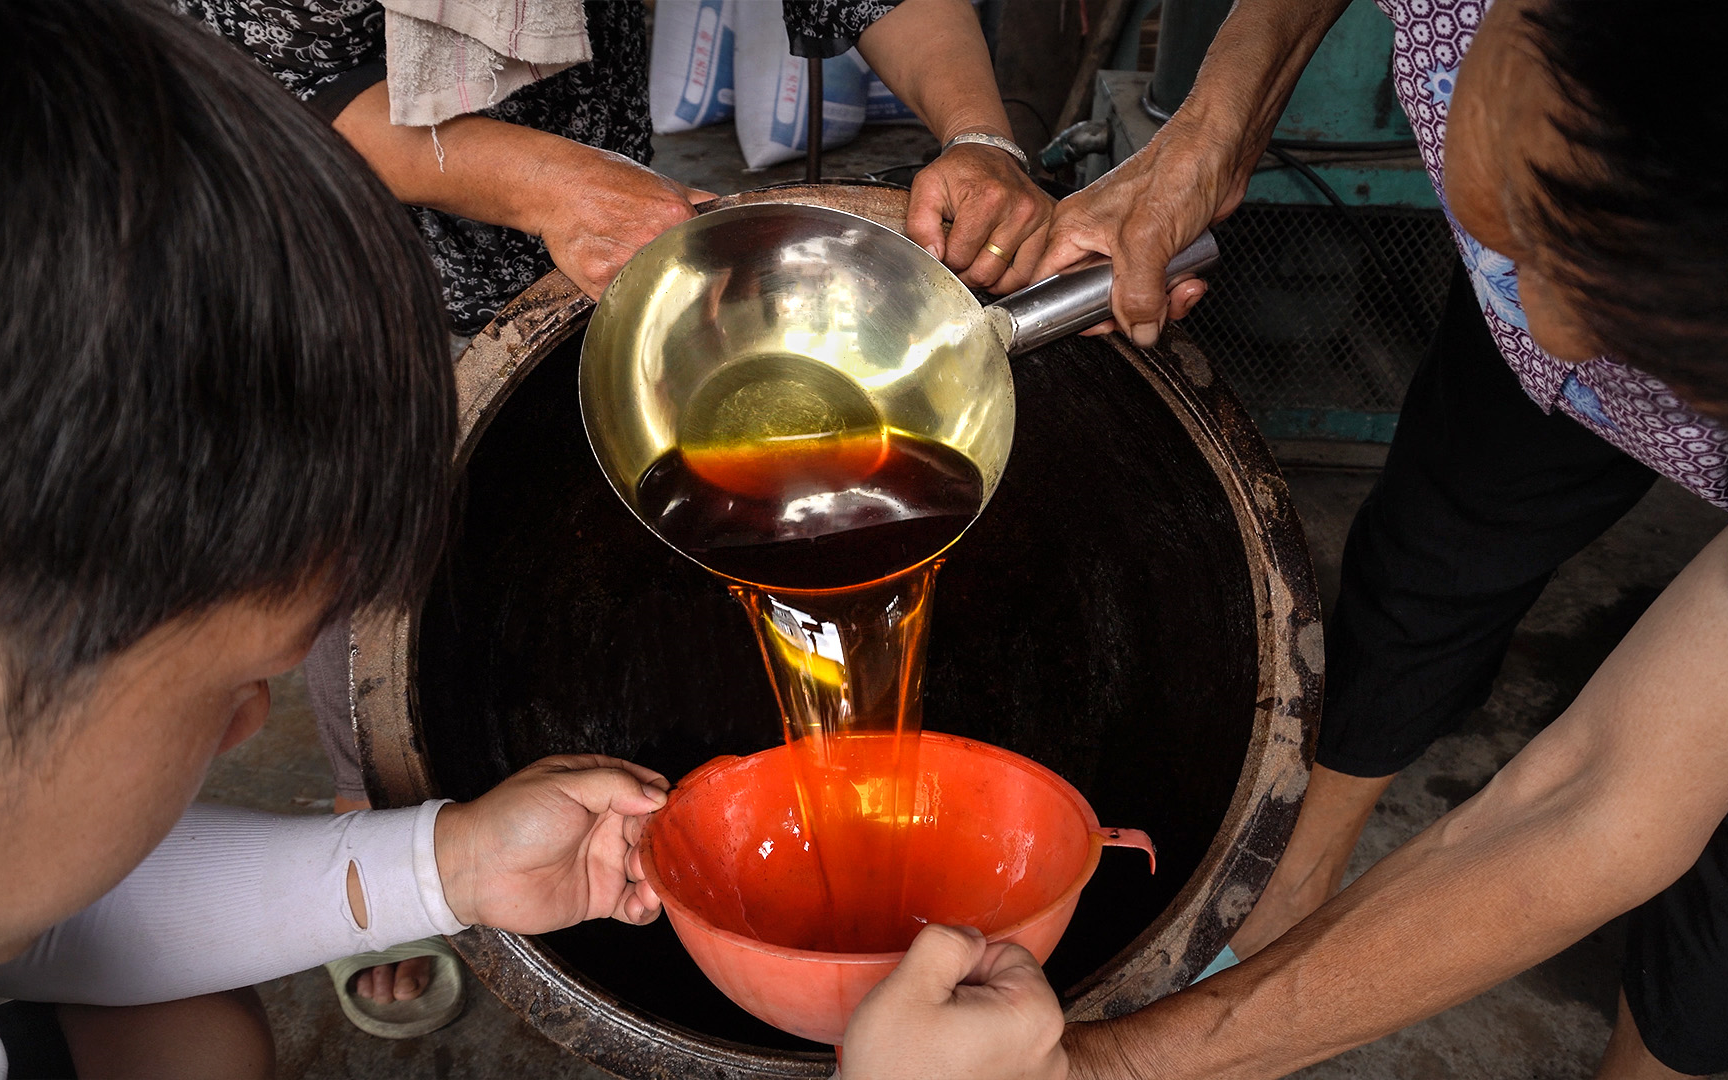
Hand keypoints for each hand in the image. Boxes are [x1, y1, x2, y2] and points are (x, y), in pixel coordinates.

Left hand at [433, 755, 669, 930]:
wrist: (475, 871)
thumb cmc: (511, 819)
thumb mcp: (563, 786)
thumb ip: (614, 785)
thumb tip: (657, 795)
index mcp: (598, 788)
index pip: (645, 789)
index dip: (662, 800)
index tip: (669, 812)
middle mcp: (606, 824)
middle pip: (654, 831)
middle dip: (661, 842)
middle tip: (649, 852)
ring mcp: (604, 862)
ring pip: (649, 869)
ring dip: (658, 876)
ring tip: (645, 884)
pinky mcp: (599, 898)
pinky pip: (635, 906)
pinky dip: (647, 907)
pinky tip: (639, 904)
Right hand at [533, 148, 715, 299]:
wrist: (556, 184)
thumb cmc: (604, 179)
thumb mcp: (658, 181)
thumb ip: (693, 199)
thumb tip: (718, 207)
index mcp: (676, 218)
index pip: (707, 256)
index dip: (707, 268)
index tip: (705, 277)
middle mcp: (654, 243)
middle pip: (680, 279)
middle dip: (672, 277)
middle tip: (653, 262)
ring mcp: (626, 265)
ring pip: (650, 293)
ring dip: (644, 286)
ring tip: (623, 258)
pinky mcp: (600, 283)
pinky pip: (620, 301)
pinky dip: (617, 292)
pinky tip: (607, 267)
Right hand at [840, 924, 1067, 1079]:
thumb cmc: (897, 1075)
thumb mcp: (908, 988)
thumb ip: (946, 943)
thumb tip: (970, 936)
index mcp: (1037, 1016)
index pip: (1009, 953)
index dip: (965, 966)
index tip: (940, 995)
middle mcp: (1051, 1052)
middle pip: (1008, 989)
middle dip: (968, 996)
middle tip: (933, 1025)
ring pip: (1001, 1022)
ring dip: (969, 1028)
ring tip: (936, 1051)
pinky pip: (1000, 1056)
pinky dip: (974, 1057)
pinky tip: (945, 1070)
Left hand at [907, 143, 1054, 293]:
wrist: (986, 152)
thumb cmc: (958, 171)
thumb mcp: (926, 188)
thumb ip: (920, 225)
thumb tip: (934, 257)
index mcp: (988, 198)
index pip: (960, 257)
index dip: (946, 259)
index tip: (945, 247)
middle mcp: (1019, 209)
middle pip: (985, 272)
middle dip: (966, 272)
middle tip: (960, 255)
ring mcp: (1037, 218)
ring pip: (1008, 279)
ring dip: (988, 277)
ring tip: (977, 259)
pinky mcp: (1048, 226)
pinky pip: (1029, 272)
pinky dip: (1010, 278)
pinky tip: (997, 264)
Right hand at [1034, 113, 1246, 346]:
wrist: (1221, 151)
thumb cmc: (1176, 171)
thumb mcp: (1146, 244)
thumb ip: (1137, 297)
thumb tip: (1139, 332)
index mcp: (1072, 231)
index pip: (1050, 287)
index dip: (1071, 312)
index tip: (1101, 324)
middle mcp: (1094, 239)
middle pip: (1095, 300)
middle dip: (1130, 311)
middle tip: (1147, 309)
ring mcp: (1126, 246)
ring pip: (1131, 298)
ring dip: (1160, 303)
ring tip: (1178, 287)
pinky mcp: (1155, 250)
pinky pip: (1156, 288)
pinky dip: (1175, 291)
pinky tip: (1190, 278)